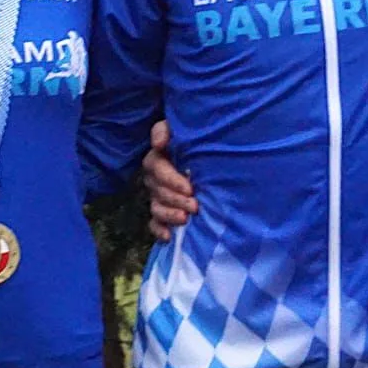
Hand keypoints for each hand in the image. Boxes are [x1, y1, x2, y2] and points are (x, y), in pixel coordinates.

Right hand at [143, 120, 196, 241]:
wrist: (213, 159)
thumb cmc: (198, 143)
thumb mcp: (183, 131)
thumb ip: (167, 130)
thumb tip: (157, 143)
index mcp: (158, 158)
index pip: (156, 167)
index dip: (171, 179)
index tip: (190, 188)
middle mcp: (155, 178)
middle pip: (157, 191)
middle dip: (175, 199)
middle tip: (194, 205)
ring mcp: (158, 197)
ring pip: (155, 208)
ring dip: (169, 215)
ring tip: (185, 220)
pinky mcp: (163, 212)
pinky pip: (154, 223)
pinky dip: (159, 230)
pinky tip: (169, 237)